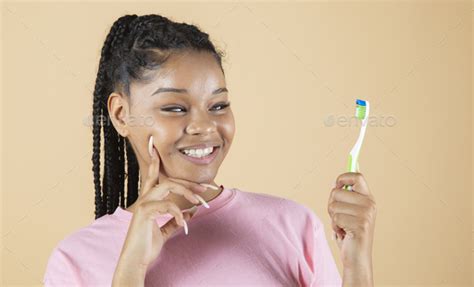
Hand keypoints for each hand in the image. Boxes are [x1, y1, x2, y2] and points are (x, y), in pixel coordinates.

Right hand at [113, 135, 207, 278]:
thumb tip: (190, 213)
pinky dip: (178, 212)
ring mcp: (143, 204)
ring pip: (167, 186)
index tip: (154, 147)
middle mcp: (144, 199)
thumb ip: (175, 220)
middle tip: (205, 189)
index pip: (153, 177)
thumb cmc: (147, 246)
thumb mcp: (165, 231)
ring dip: (186, 191)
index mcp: (148, 201)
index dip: (154, 162)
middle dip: (188, 183)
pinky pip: (166, 205)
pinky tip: (184, 220)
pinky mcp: (144, 213)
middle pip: (168, 180)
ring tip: (199, 201)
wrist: (135, 260)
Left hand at [327, 172, 376, 269]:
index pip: (357, 176)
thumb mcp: (348, 211)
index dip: (342, 178)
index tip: (337, 186)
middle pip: (337, 191)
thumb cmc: (349, 234)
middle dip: (331, 204)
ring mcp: (366, 214)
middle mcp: (370, 204)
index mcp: (368, 198)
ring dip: (333, 218)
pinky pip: (336, 218)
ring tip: (343, 226)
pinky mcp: (360, 225)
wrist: (357, 258)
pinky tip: (343, 233)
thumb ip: (345, 197)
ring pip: (333, 205)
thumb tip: (337, 181)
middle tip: (340, 217)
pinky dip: (335, 227)